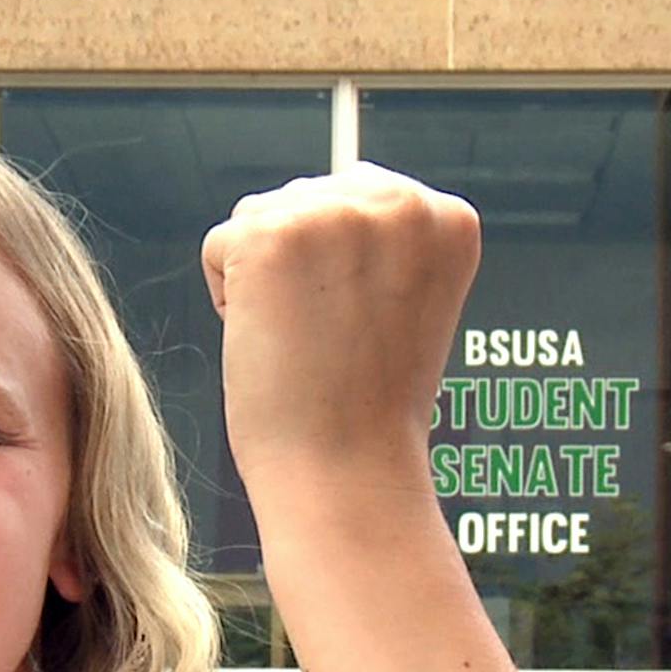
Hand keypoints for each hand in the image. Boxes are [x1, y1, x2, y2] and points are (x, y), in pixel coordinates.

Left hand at [200, 162, 479, 504]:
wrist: (346, 472)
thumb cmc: (368, 408)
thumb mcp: (405, 303)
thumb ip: (381, 243)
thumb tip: (322, 201)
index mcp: (450, 219)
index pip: (362, 200)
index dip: (347, 275)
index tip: (367, 331)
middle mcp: (402, 201)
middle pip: (308, 199)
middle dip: (303, 270)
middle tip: (332, 345)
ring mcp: (336, 213)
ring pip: (261, 218)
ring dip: (265, 282)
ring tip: (306, 344)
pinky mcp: (271, 235)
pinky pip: (220, 247)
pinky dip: (229, 300)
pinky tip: (274, 343)